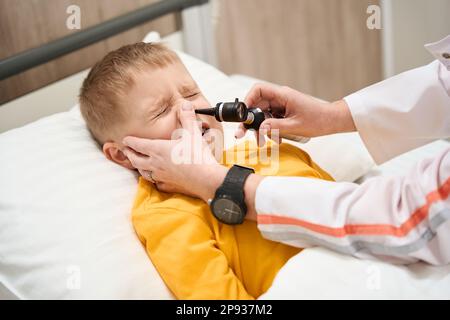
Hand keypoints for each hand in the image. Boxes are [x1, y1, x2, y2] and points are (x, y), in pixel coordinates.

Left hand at [122, 102, 227, 200]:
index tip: (125, 139)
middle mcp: (156, 164)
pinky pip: (156, 183)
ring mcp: (161, 176)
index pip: (138, 145)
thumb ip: (187, 118)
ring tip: (138, 164)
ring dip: (139, 167)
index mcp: (158, 149)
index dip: (130, 141)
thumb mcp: (193, 133)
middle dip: (130, 155)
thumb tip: (185, 105)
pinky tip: (157, 178)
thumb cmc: (198, 156)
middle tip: (127, 151)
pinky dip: (154, 180)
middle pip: (136, 160)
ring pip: (144, 173)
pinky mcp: (168, 186)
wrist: (206, 179)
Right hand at [235, 83, 355, 144]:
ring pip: (263, 115)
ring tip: (262, 141)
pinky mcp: (284, 112)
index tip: (244, 115)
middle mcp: (280, 98)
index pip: (258, 90)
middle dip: (251, 121)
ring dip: (260, 128)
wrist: (331, 120)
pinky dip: (269, 129)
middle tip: (243, 134)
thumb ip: (275, 127)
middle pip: (257, 105)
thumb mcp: (295, 126)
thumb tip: (260, 129)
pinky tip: (275, 139)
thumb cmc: (318, 119)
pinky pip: (270, 119)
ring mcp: (281, 105)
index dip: (248, 100)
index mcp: (283, 95)